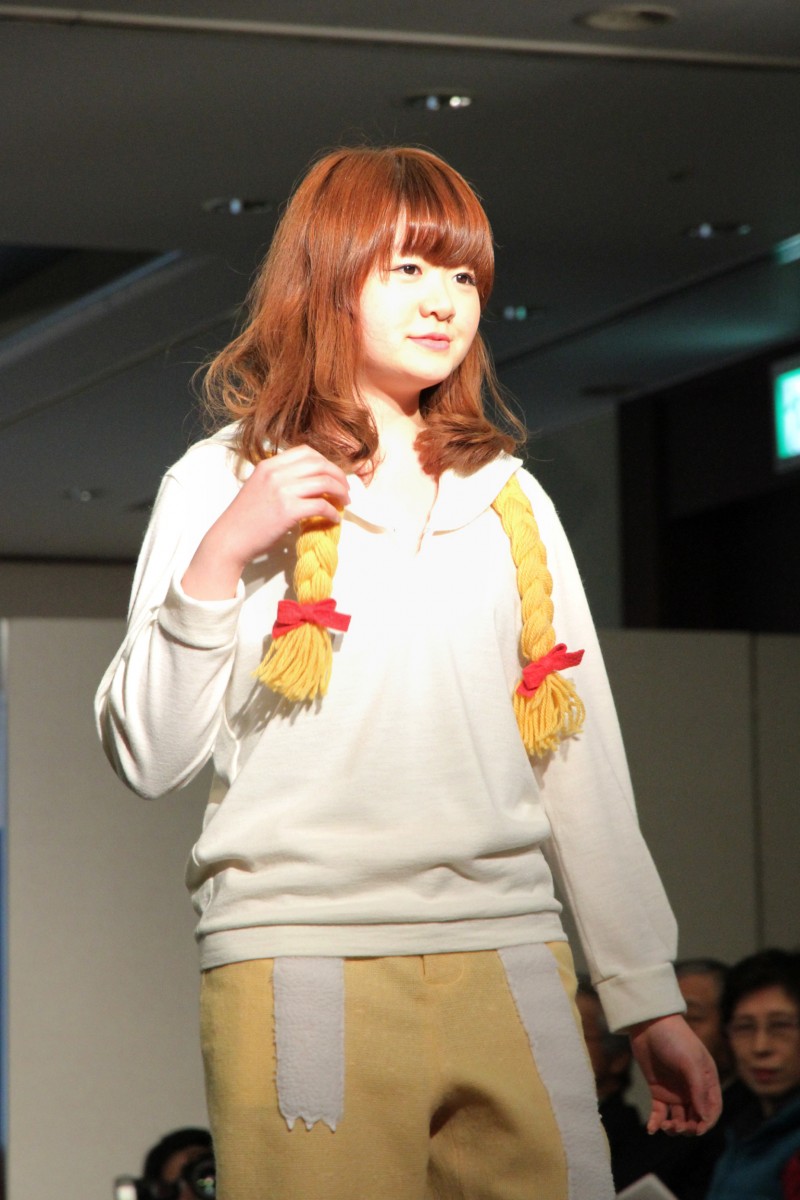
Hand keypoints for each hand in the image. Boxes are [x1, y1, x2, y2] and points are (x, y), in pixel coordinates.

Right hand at [182, 445, 350, 598]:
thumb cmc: (246, 519)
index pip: (306, 452)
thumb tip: (311, 483)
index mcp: (269, 464)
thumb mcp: (259, 487)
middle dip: (339, 476)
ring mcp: (282, 490)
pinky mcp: (288, 510)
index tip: (333, 475)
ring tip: (344, 503)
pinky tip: (333, 519)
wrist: (229, 539)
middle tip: (346, 491)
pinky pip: (321, 505)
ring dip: (340, 493)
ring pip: (324, 482)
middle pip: (320, 464)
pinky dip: (332, 512)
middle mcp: (276, 472)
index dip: (325, 462)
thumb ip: (281, 479)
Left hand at [629, 1013, 721, 1135]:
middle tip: (678, 1127)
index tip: (697, 1129)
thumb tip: (705, 1117)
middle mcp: (692, 1089)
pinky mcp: (657, 1090)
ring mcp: (675, 1091)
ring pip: (678, 1118)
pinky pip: (659, 1112)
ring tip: (665, 1126)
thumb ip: (698, 1089)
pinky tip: (651, 1129)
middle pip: (695, 1117)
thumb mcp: (691, 1062)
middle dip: (689, 1127)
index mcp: (706, 1081)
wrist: (648, 1023)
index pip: (712, 1109)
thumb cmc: (675, 1038)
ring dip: (673, 1127)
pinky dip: (656, 1122)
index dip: (707, 1122)